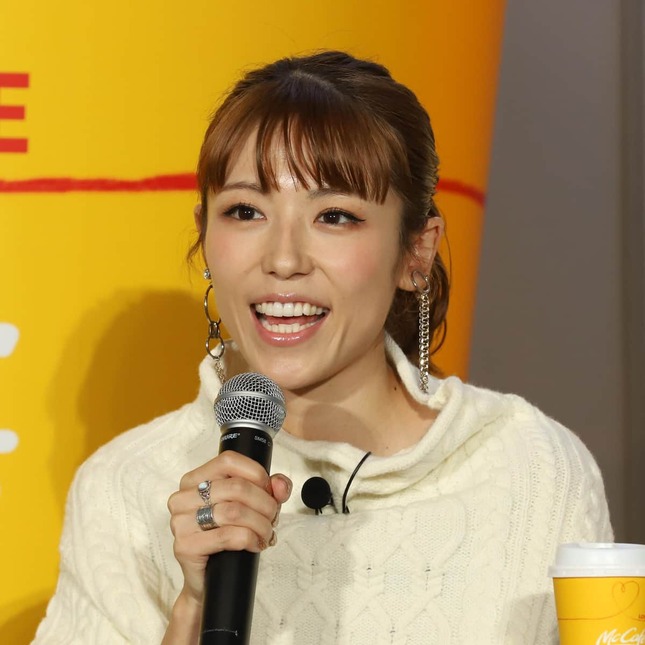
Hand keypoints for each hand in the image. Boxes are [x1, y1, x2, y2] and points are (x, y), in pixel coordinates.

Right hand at [167, 450, 291, 602]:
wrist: (208, 580)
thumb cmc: (228, 538)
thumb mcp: (252, 506)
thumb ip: (270, 489)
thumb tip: (280, 485)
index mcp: (194, 479)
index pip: (229, 460)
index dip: (257, 474)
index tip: (270, 492)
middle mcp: (182, 497)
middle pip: (236, 487)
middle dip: (265, 504)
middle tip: (272, 519)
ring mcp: (180, 521)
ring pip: (234, 511)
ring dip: (260, 524)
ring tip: (266, 534)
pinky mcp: (185, 546)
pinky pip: (228, 536)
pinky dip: (250, 539)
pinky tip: (255, 544)